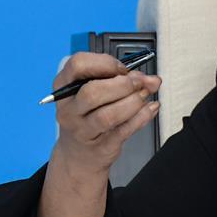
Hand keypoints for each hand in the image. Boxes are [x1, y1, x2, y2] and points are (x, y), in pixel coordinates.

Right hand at [52, 52, 161, 175]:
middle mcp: (69, 109)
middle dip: (123, 85)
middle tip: (139, 83)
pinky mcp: (100, 146)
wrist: (79, 153)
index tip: (122, 69)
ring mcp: (82, 130)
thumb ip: (126, 79)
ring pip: (107, 115)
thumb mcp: (99, 90)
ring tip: (144, 96)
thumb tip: (152, 80)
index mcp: (64, 86)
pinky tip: (150, 108)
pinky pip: (123, 130)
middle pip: (92, 92)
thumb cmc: (89, 114)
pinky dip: (142, 117)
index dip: (104, 63)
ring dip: (133, 102)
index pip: (77, 65)